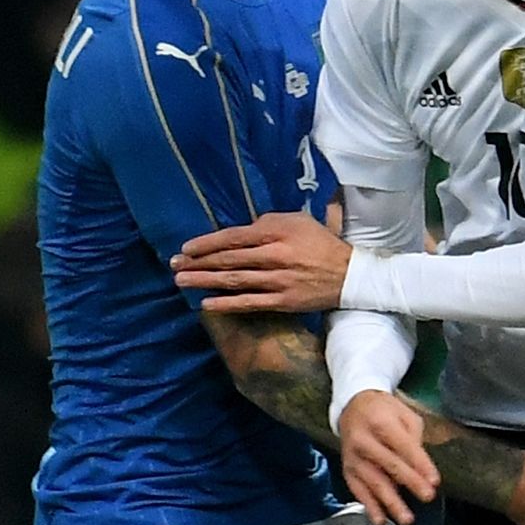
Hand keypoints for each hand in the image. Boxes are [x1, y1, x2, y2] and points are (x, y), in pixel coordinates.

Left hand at [172, 212, 351, 312]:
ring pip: (234, 280)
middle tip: (174, 265)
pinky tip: (206, 304)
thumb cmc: (322, 243)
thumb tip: (243, 231)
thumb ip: (270, 222)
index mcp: (278, 231)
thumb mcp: (299, 220)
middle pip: (229, 258)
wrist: (351, 275)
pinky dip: (226, 304)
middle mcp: (275, 255)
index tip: (186, 248)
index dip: (207, 242)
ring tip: (182, 281)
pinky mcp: (282, 301)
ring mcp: (278, 280)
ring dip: (205, 281)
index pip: (235, 236)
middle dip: (198, 262)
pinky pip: (249, 303)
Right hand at [339, 390, 438, 524]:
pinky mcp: (347, 470)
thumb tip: (421, 467)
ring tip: (406, 518)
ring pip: (373, 481)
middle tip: (427, 496)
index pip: (404, 445)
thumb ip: (414, 438)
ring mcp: (353, 457)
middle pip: (389, 464)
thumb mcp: (404, 414)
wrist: (352, 407)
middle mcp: (364, 440)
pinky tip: (380, 519)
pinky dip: (369, 506)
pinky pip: (358, 490)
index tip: (434, 480)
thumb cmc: (383, 411)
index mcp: (381, 422)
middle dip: (410, 481)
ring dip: (391, 502)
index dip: (420, 464)